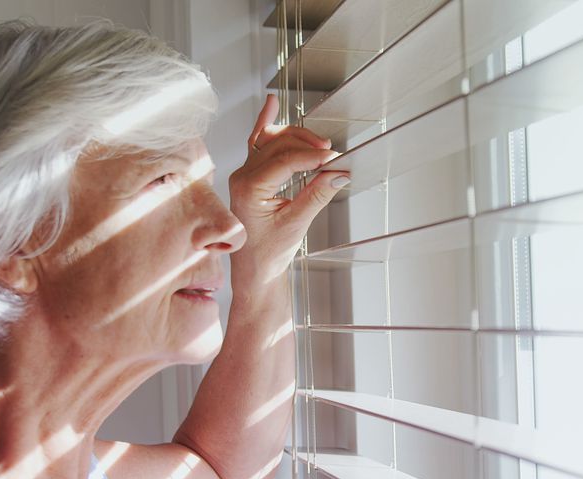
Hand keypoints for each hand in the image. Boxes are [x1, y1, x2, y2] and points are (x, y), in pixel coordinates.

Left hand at [228, 94, 349, 286]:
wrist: (254, 270)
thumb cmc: (268, 254)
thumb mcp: (297, 224)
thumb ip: (318, 194)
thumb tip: (339, 172)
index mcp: (249, 189)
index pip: (285, 161)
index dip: (313, 156)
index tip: (335, 157)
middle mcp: (242, 176)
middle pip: (279, 145)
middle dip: (308, 145)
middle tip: (333, 154)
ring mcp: (244, 174)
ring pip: (270, 140)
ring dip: (296, 137)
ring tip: (320, 144)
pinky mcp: (250, 175)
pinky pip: (257, 142)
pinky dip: (266, 123)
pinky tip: (271, 104)